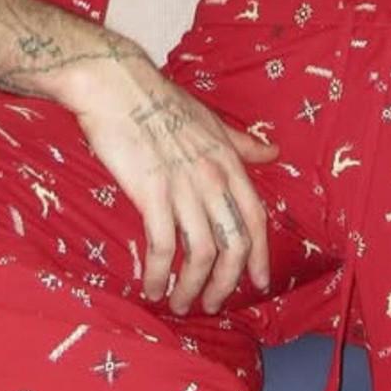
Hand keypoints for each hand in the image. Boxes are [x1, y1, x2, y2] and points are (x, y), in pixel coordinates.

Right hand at [60, 58, 277, 315]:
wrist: (117, 86)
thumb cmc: (160, 101)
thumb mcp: (210, 121)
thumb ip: (241, 144)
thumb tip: (273, 154)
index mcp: (228, 161)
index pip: (255, 217)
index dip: (260, 254)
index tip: (259, 282)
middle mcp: (213, 177)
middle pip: (234, 242)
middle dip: (227, 282)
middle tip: (214, 305)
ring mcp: (184, 186)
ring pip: (202, 251)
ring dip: (193, 286)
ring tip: (180, 304)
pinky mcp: (151, 192)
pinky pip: (163, 246)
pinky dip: (161, 274)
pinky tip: (153, 288)